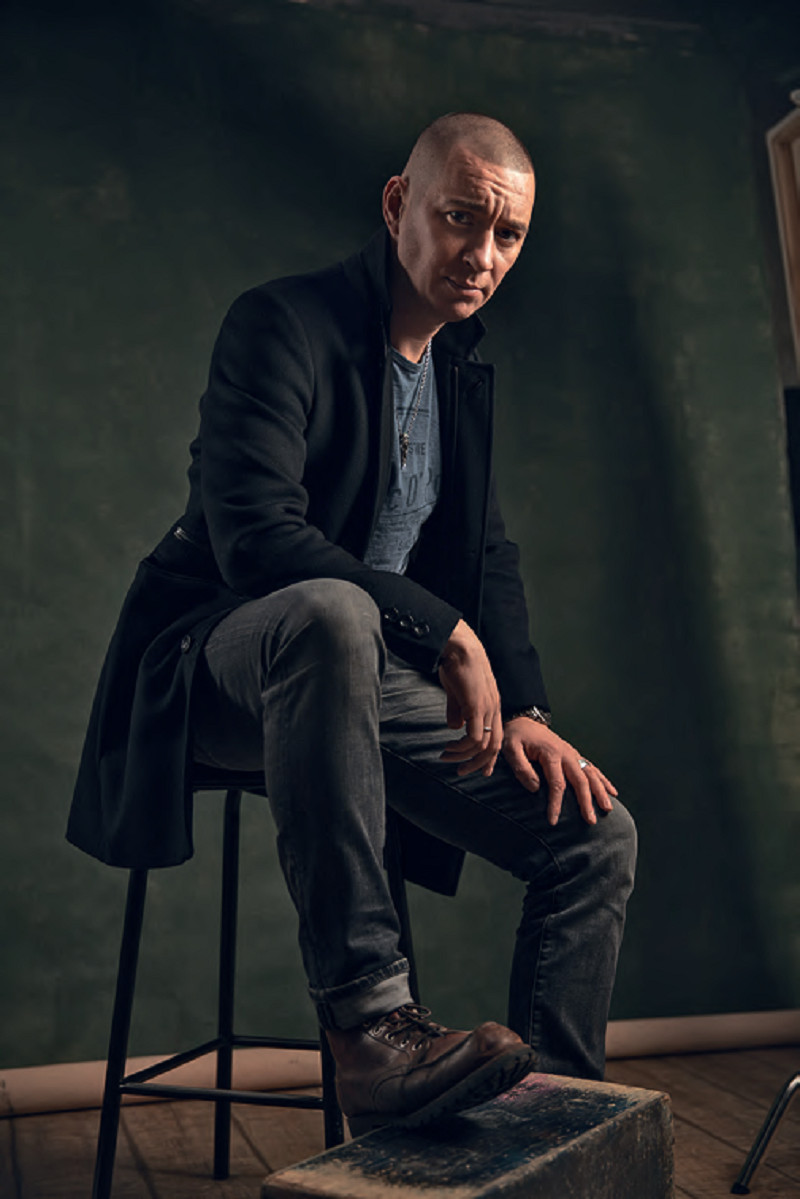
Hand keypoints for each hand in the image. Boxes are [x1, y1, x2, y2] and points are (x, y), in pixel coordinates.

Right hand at [437, 620, 502, 777]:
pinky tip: (449, 746)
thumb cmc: (456, 665)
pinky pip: (474, 737)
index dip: (488, 756)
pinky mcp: (476, 707)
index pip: (496, 738)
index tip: (478, 769)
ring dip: (465, 756)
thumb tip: (454, 727)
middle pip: (494, 747)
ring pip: (484, 746)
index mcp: (492, 706)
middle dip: (478, 764)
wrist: (459, 646)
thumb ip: (456, 709)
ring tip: (447, 757)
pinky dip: (462, 747)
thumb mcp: (456, 692)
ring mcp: (487, 709)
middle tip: (461, 771)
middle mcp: (494, 709)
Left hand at [502, 717, 617, 824]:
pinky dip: (603, 780)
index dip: (556, 803)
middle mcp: (566, 754)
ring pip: (591, 774)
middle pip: (580, 780)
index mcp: (551, 753)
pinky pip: (592, 769)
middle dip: (586, 802)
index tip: (553, 821)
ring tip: (608, 809)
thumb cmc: (516, 737)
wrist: (524, 721)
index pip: (557, 783)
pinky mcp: (575, 755)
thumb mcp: (511, 749)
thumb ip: (521, 768)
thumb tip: (535, 788)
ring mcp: (573, 754)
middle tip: (591, 821)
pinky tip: (612, 792)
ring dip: (600, 792)